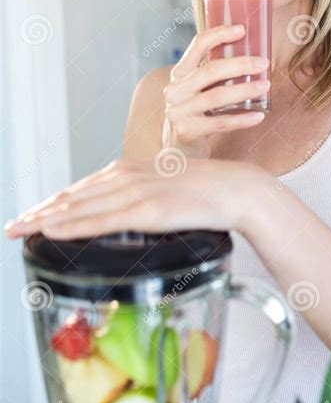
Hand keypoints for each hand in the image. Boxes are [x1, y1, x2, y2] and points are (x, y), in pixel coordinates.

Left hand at [4, 158, 267, 240]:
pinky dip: (72, 225)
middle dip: (39, 212)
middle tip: (13, 225)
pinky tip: (51, 232)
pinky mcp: (147, 210)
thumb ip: (142, 197)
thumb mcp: (166, 188)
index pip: (82, 188)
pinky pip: (101, 220)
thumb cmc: (207, 193)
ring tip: (20, 230)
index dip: (54, 202)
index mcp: (131, 171)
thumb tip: (126, 212)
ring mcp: (136, 192)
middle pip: (73, 196)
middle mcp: (127, 177)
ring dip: (45, 220)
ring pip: (80, 207)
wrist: (237, 190)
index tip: (32, 214)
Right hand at [162, 24, 270, 158]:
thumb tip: (256, 59)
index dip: (219, 34)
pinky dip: (242, 119)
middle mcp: (175, 90)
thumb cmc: (196, 114)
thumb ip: (215, 76)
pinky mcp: (187, 131)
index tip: (241, 29)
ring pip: (216, 96)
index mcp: (180, 74)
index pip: (197, 46)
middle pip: (210, 71)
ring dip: (244, 90)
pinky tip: (259, 116)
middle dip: (240, 64)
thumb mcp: (198, 91)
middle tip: (263, 62)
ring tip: (266, 85)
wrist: (178, 148)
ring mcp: (179, 111)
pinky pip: (220, 123)